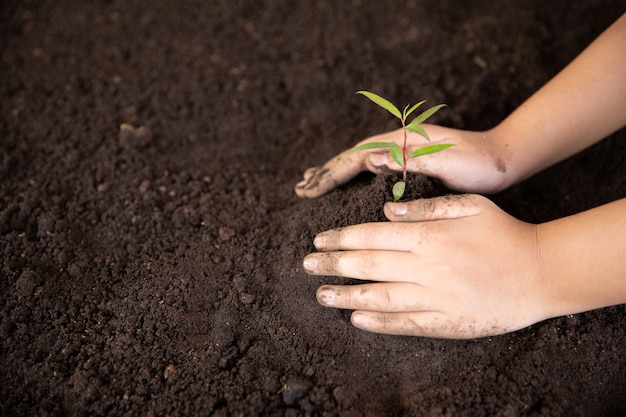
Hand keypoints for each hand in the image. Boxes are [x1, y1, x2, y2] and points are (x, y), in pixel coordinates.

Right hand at [295, 125, 511, 198]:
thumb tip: (369, 158)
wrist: (502, 160)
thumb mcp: (445, 162)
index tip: (309, 188)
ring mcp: (402, 151)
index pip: (356, 157)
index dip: (331, 174)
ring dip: (336, 172)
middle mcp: (398, 143)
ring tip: (313, 182)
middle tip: (300, 188)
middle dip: (326, 172)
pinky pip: (373, 169)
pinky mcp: (409, 162)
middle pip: (352, 157)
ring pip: (360, 162)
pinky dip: (354, 175)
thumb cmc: (477, 165)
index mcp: (402, 142)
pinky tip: (349, 181)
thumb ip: (408, 160)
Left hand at [302, 194, 549, 338]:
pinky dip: (379, 323)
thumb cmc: (505, 233)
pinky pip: (406, 324)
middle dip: (333, 264)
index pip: (373, 235)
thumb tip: (387, 210)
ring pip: (381, 296)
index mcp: (430, 236)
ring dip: (347, 296)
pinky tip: (356, 319)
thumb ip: (427, 207)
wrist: (542, 272)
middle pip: (369, 265)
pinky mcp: (447, 322)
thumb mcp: (470, 205)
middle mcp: (427, 267)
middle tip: (307, 265)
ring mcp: (436, 297)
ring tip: (321, 294)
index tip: (320, 239)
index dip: (342, 238)